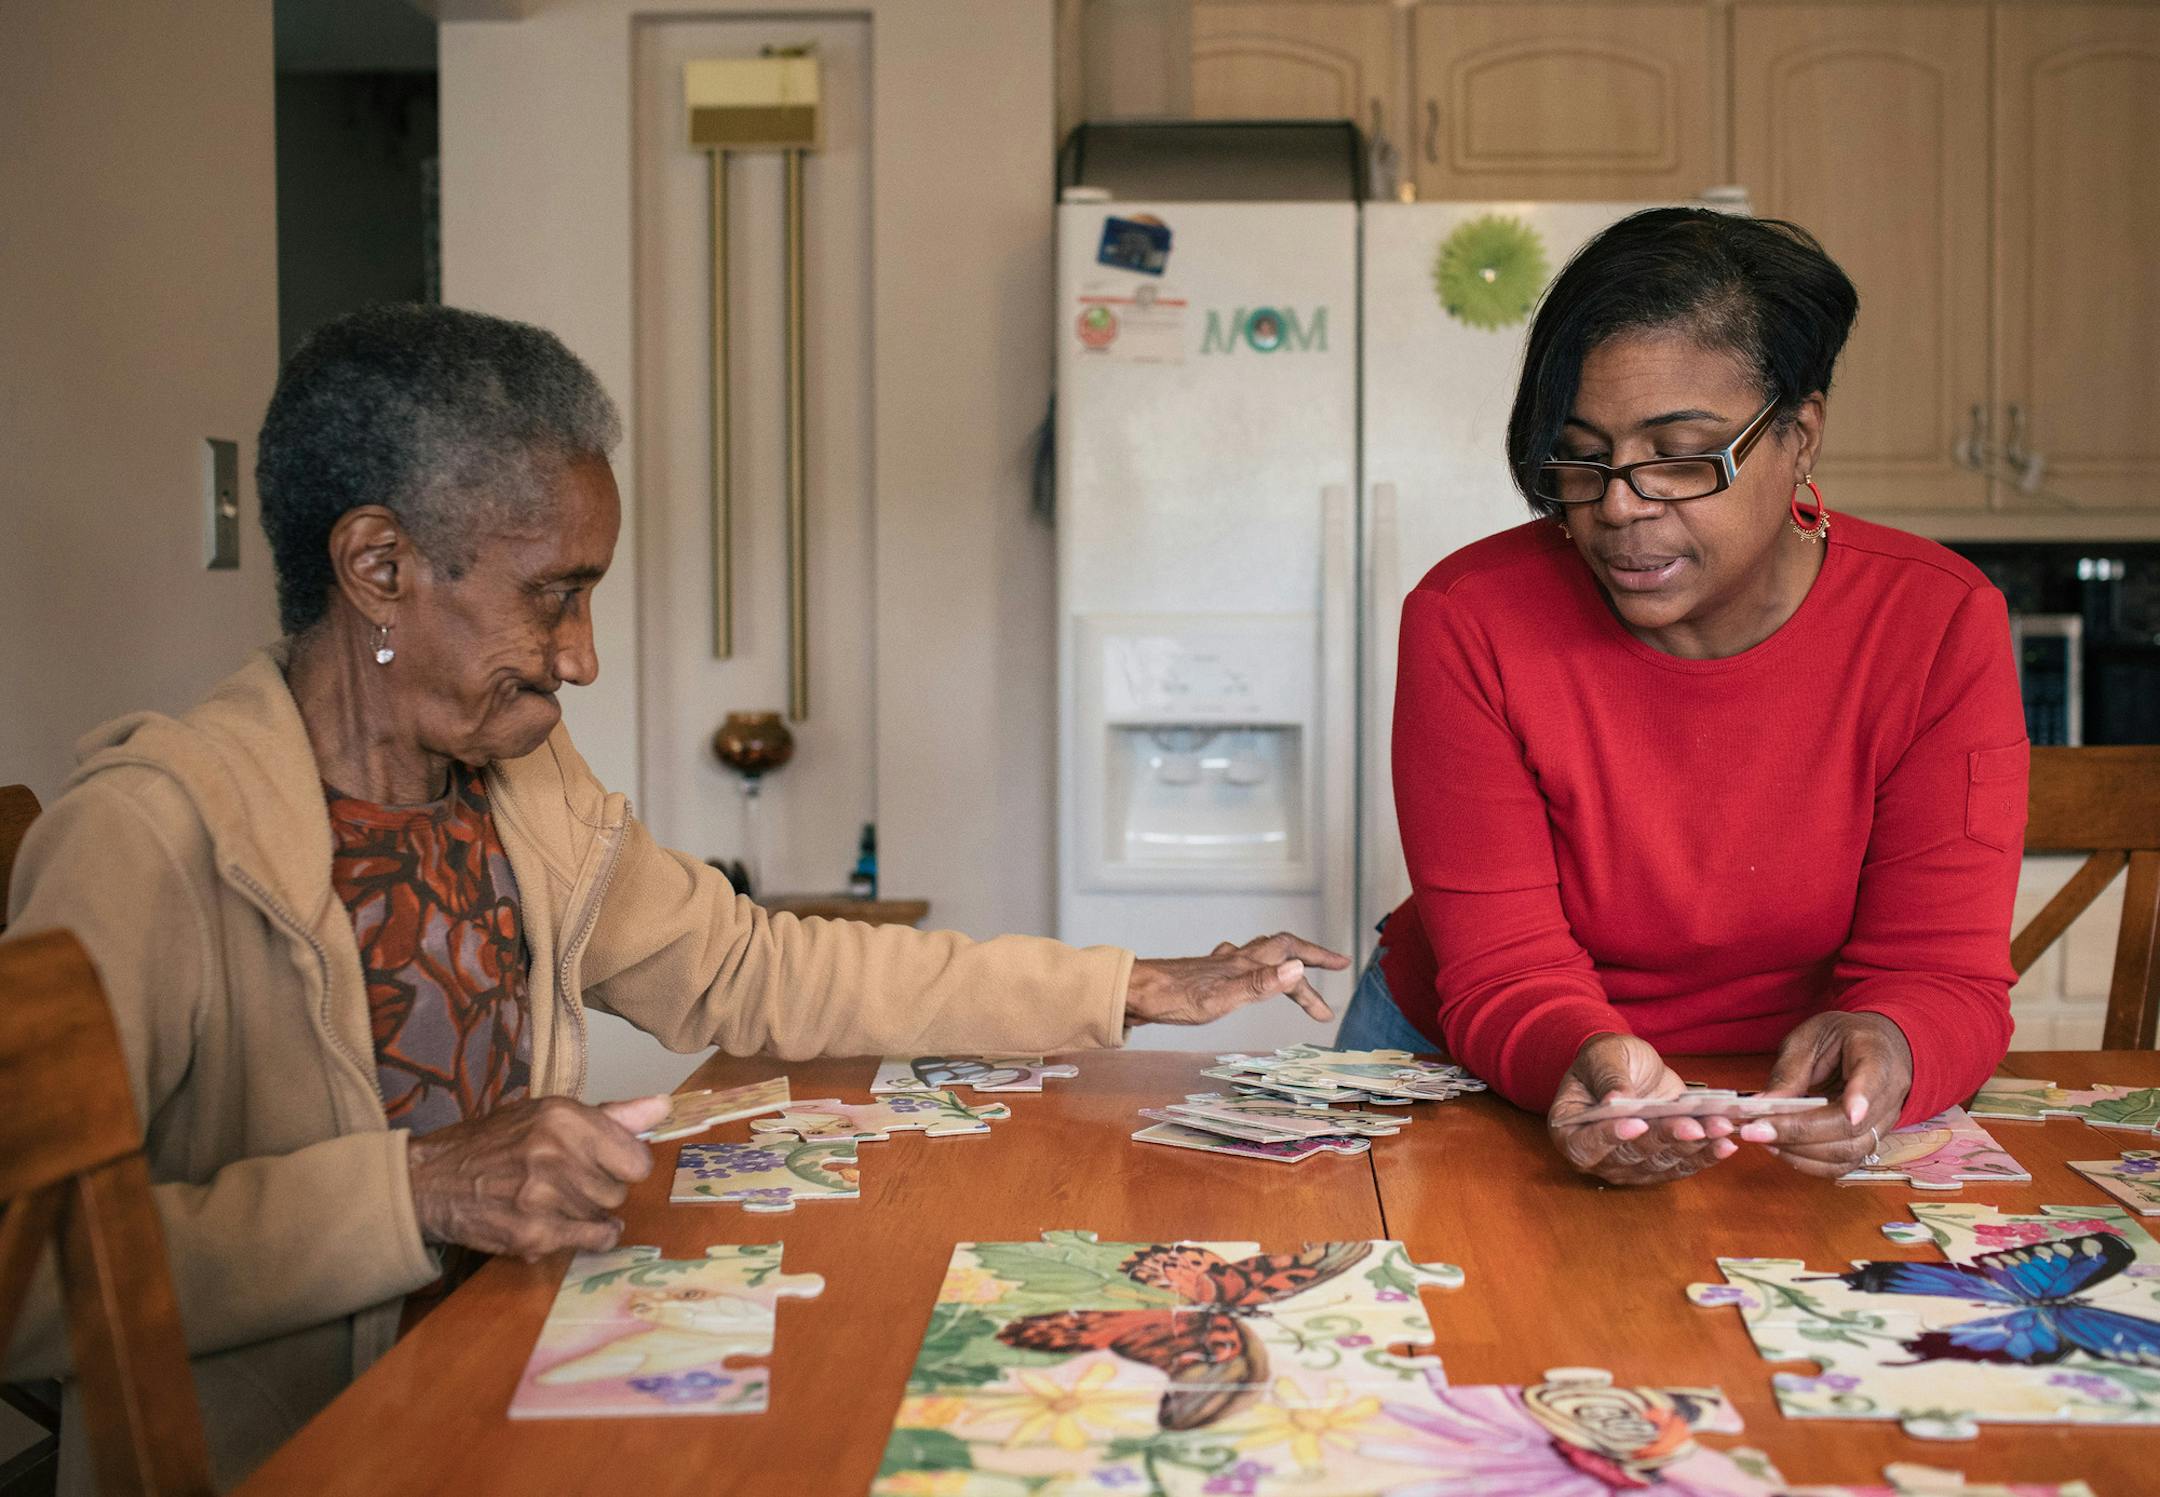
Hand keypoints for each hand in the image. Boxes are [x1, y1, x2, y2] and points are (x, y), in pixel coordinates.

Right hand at [406, 1094, 668, 1261]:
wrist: (433, 1180)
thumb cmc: (496, 1142)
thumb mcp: (548, 1114)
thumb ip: (612, 1116)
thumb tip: (663, 1106)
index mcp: (564, 1117)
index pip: (636, 1157)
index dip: (625, 1163)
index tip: (608, 1163)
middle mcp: (556, 1154)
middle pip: (620, 1189)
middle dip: (601, 1187)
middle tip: (569, 1180)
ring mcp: (544, 1197)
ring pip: (605, 1214)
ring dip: (588, 1212)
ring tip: (554, 1199)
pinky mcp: (532, 1233)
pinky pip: (591, 1240)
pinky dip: (587, 1236)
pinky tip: (565, 1223)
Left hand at [1122, 932, 1349, 1026]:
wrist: (1133, 993)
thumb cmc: (1173, 998)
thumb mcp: (1222, 997)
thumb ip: (1260, 984)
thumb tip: (1297, 967)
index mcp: (1244, 963)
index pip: (1290, 951)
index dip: (1318, 956)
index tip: (1342, 963)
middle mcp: (1234, 959)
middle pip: (1280, 951)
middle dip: (1309, 962)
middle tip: (1331, 977)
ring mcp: (1219, 966)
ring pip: (1260, 958)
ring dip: (1284, 969)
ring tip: (1297, 984)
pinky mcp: (1205, 976)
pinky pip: (1240, 968)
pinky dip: (1255, 973)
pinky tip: (1244, 978)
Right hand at [1548, 1034, 1738, 1185]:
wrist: (1628, 1067)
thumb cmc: (1606, 1060)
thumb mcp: (1602, 1057)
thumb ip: (1608, 1078)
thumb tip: (1615, 1100)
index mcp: (1569, 1130)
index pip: (1586, 1143)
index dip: (1611, 1137)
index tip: (1637, 1123)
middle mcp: (1598, 1156)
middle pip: (1630, 1156)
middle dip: (1665, 1139)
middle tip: (1693, 1125)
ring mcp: (1629, 1165)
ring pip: (1662, 1163)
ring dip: (1693, 1147)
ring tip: (1719, 1127)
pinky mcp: (1658, 1165)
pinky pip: (1682, 1166)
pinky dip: (1705, 1155)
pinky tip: (1725, 1142)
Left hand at [1743, 1011, 1913, 1177]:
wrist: (1875, 1046)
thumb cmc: (1840, 1037)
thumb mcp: (1809, 1038)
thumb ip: (1790, 1071)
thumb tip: (1760, 1105)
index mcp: (1875, 1053)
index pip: (1874, 1078)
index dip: (1862, 1098)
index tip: (1851, 1114)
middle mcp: (1888, 1092)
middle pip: (1852, 1127)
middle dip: (1800, 1133)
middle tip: (1755, 1130)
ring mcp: (1884, 1121)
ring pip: (1849, 1151)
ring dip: (1801, 1152)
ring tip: (1763, 1138)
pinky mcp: (1870, 1140)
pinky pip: (1844, 1163)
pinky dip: (1809, 1162)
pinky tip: (1781, 1148)